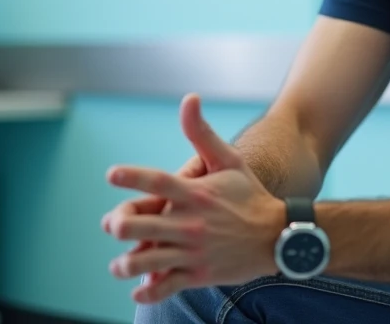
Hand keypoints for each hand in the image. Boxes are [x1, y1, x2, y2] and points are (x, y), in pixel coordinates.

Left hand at [103, 94, 285, 304]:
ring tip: (120, 263)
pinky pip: (165, 287)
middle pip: (142, 225)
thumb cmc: (249, 195)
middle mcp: (190, 223)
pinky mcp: (198, 275)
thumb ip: (201, 133)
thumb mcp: (228, 160)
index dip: (133, 177)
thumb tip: (189, 98)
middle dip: (120, 225)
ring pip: (147, 260)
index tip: (112, 174)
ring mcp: (193, 252)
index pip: (158, 182)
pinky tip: (138, 286)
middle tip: (113, 224)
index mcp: (195, 193)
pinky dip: (147, 290)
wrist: (277, 237)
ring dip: (126, 263)